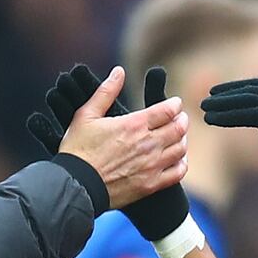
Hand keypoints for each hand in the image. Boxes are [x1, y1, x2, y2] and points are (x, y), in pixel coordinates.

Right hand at [28, 66, 190, 238]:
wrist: (75, 186)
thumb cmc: (78, 150)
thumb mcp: (86, 115)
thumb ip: (105, 92)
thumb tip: (118, 71)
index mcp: (134, 124)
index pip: (168, 110)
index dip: (175, 105)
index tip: (174, 104)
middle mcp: (147, 144)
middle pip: (179, 128)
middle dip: (182, 120)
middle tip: (179, 118)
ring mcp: (151, 165)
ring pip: (181, 149)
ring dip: (182, 140)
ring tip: (178, 137)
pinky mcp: (151, 184)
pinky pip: (177, 173)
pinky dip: (181, 163)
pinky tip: (176, 159)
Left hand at [200, 78, 257, 192]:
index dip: (237, 89)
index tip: (219, 92)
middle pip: (248, 90)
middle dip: (225, 95)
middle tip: (206, 100)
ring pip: (243, 102)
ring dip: (221, 106)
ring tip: (203, 110)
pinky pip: (245, 115)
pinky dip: (226, 117)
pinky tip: (212, 121)